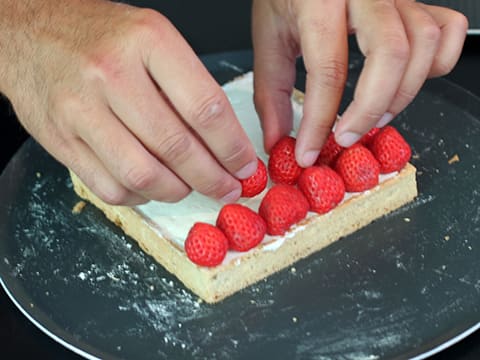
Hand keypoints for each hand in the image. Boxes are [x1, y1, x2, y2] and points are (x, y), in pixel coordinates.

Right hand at [0, 0, 256, 204]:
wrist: (28, 33)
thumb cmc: (99, 36)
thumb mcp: (152, 38)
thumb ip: (188, 85)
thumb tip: (225, 141)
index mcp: (147, 41)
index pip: (205, 107)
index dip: (232, 146)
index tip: (245, 165)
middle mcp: (111, 74)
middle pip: (177, 147)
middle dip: (213, 178)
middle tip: (229, 188)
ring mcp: (81, 111)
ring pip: (144, 176)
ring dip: (178, 191)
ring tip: (192, 187)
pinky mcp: (61, 141)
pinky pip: (111, 188)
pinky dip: (141, 197)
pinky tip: (153, 186)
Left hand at [252, 0, 467, 165]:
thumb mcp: (268, 39)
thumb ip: (271, 92)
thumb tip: (278, 138)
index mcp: (320, 2)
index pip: (328, 71)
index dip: (319, 122)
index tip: (309, 151)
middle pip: (390, 55)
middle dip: (369, 109)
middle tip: (346, 136)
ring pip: (423, 44)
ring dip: (402, 93)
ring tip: (374, 116)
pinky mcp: (414, 1)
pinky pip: (447, 29)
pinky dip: (437, 62)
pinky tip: (409, 81)